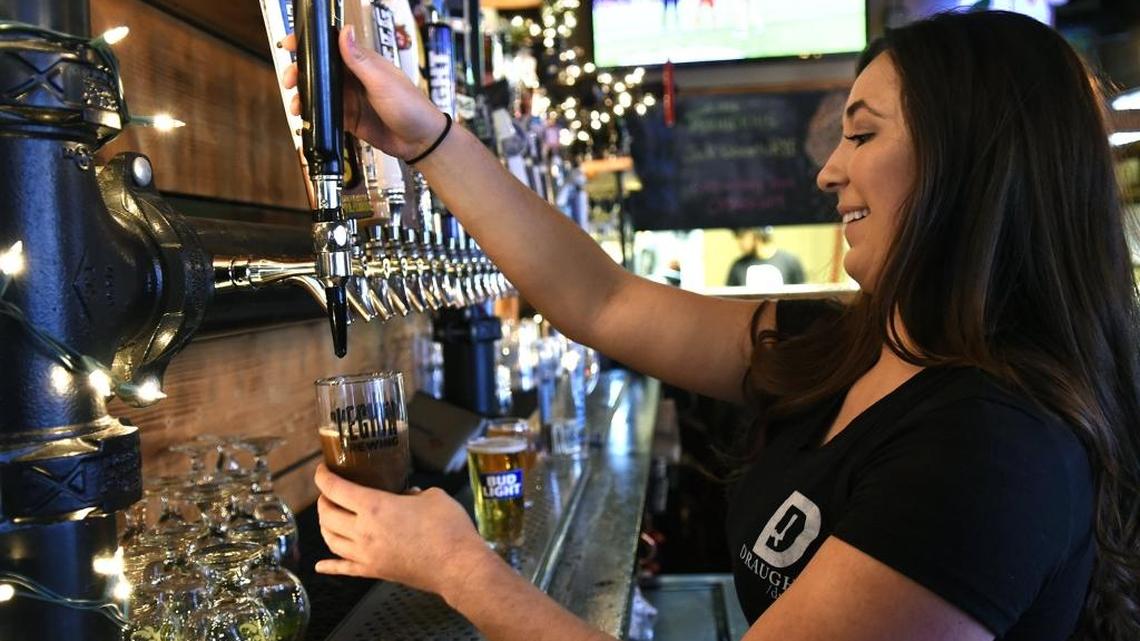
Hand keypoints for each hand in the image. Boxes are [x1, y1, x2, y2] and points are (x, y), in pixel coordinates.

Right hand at [280, 26, 447, 160]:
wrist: (420, 141)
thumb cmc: (409, 106)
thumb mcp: (382, 82)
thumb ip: (360, 60)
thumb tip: (345, 31)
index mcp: (363, 62)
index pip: (331, 45)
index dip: (309, 43)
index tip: (289, 44)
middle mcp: (354, 78)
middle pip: (319, 70)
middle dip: (300, 72)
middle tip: (289, 81)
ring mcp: (350, 98)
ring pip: (320, 92)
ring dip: (304, 95)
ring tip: (296, 105)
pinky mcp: (349, 118)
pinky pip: (326, 113)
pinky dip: (313, 115)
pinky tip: (304, 118)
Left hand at [313, 463, 496, 596]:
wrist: (457, 566)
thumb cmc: (448, 528)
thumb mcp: (432, 496)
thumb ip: (413, 493)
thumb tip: (408, 496)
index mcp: (375, 507)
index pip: (336, 489)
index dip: (323, 477)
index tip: (322, 470)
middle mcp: (364, 531)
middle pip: (327, 515)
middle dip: (323, 501)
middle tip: (329, 493)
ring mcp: (366, 554)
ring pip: (330, 540)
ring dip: (324, 526)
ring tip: (329, 518)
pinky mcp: (374, 572)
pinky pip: (344, 569)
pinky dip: (329, 566)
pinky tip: (321, 565)